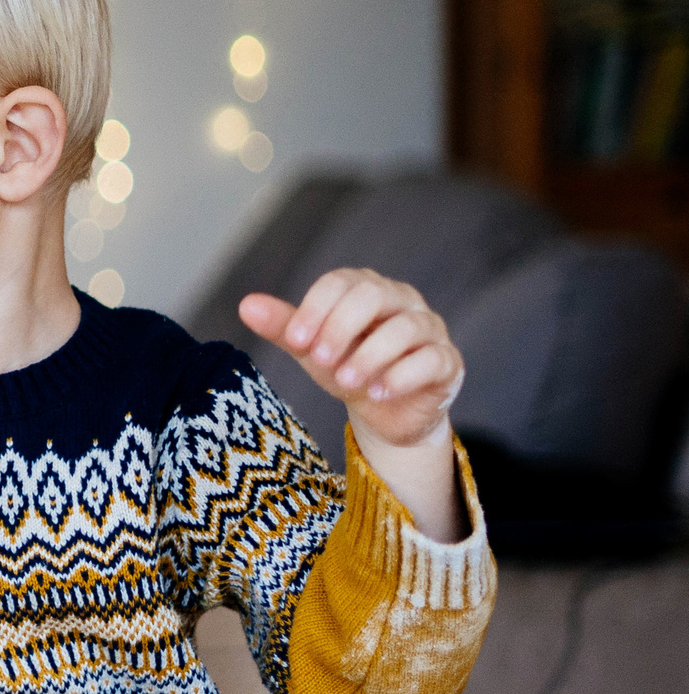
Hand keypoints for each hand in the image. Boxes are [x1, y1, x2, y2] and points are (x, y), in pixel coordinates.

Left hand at [240, 268, 468, 538]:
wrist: (385, 412)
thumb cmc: (345, 367)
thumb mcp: (311, 350)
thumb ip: (285, 327)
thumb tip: (246, 304)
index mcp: (364, 289)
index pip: (340, 282)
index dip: (315, 309)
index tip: (296, 341)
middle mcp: (400, 301)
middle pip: (372, 295)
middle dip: (340, 328)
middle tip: (319, 360)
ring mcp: (429, 329)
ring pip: (405, 328)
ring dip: (369, 356)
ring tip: (346, 382)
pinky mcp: (446, 361)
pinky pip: (431, 359)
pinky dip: (400, 377)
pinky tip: (377, 393)